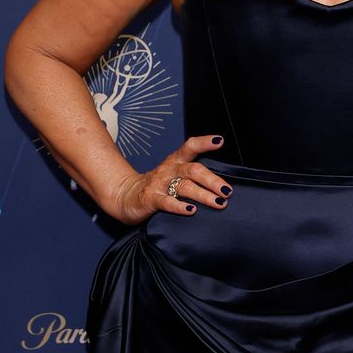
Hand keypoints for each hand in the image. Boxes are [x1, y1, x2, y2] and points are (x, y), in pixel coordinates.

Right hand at [105, 134, 232, 225]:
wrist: (125, 196)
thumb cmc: (157, 186)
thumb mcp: (174, 175)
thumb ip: (193, 176)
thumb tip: (222, 185)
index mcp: (175, 162)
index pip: (190, 147)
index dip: (204, 143)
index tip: (220, 141)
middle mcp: (169, 170)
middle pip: (193, 170)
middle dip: (212, 180)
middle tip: (227, 191)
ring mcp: (159, 184)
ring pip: (184, 186)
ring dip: (204, 195)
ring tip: (219, 202)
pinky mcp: (150, 199)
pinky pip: (167, 202)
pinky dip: (180, 207)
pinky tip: (191, 211)